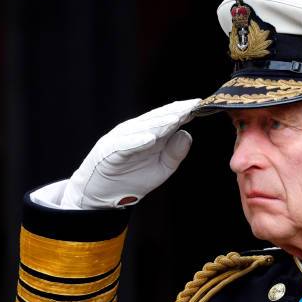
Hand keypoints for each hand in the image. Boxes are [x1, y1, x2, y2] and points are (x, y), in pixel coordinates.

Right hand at [61, 99, 200, 208]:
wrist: (101, 196)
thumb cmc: (131, 179)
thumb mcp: (161, 168)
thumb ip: (175, 153)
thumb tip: (188, 134)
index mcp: (148, 133)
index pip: (167, 118)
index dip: (183, 111)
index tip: (200, 105)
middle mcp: (134, 132)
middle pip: (157, 119)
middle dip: (175, 112)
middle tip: (192, 105)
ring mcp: (120, 140)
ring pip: (142, 128)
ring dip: (159, 123)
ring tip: (176, 118)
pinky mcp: (109, 153)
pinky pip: (124, 145)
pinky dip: (136, 141)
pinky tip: (150, 138)